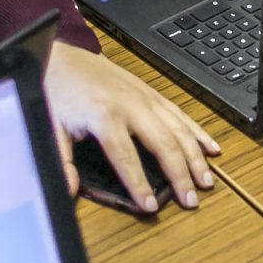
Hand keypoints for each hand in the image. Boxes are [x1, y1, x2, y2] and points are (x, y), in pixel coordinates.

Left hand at [42, 42, 220, 211]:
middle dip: (180, 174)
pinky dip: (198, 132)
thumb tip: (68, 190)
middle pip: (164, 143)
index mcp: (104, 115)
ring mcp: (146, 97)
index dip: (139, 184)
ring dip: (195, 157)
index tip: (150, 207)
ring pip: (179, 129)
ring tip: (206, 182)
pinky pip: (180, 114)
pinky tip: (212, 148)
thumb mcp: (50, 125)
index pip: (126, 157)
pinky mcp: (152, 93)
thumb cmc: (57, 90)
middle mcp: (132, 105)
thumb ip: (60, 160)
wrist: (64, 54)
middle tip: (191, 201)